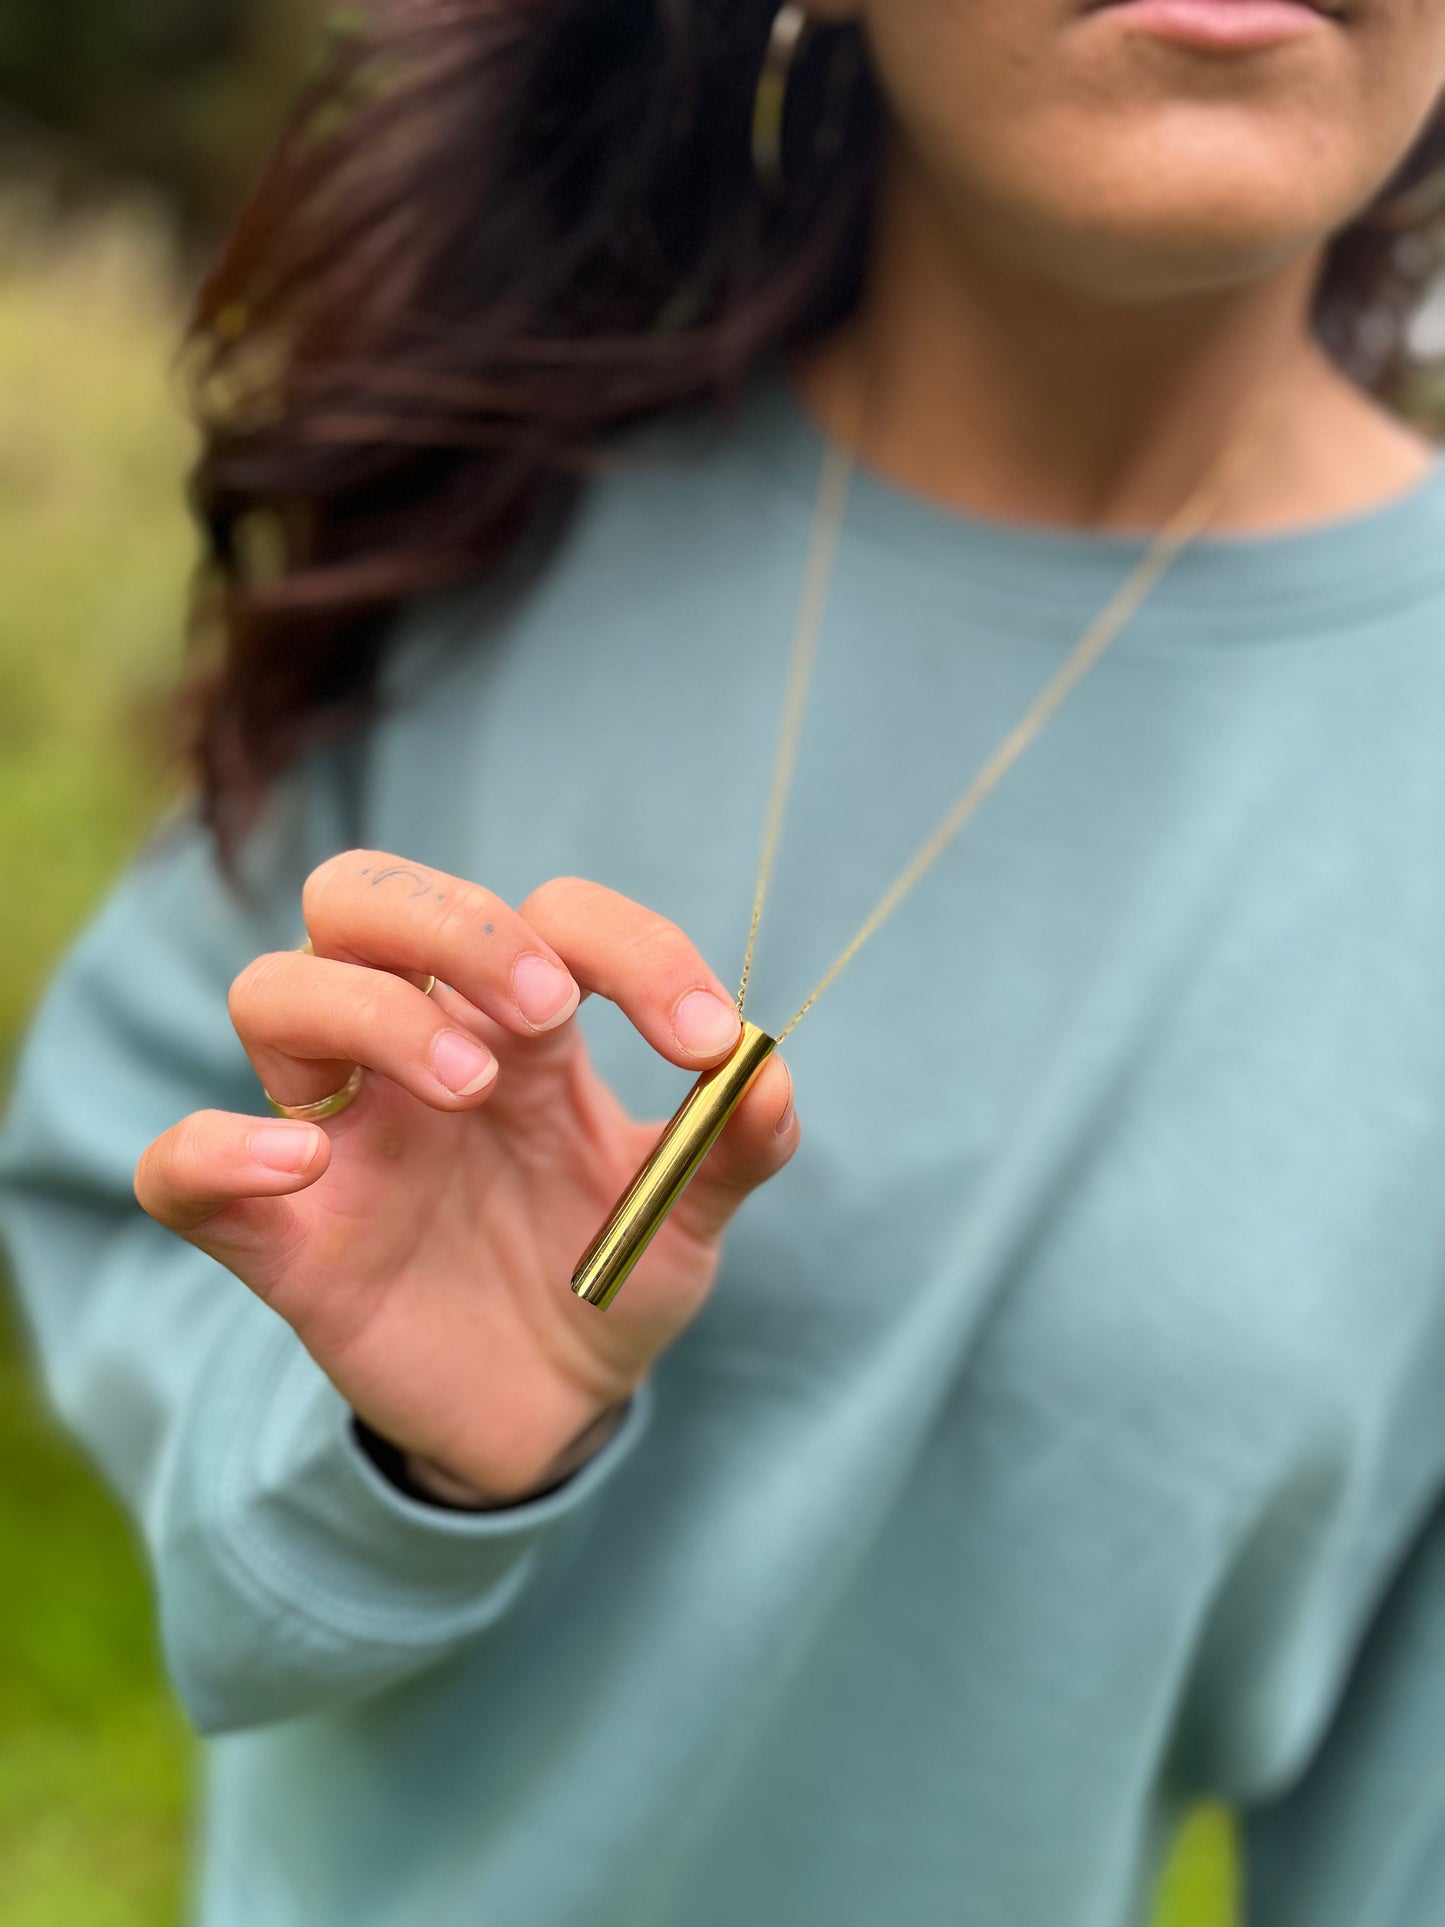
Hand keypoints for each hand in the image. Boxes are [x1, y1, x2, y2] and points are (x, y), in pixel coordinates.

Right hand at [134, 852, 797, 1503]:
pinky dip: (221, 1148)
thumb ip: (733, 1146)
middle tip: (548, 1014)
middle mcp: (415, 1053)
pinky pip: (181, 1167)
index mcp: (520, 1030)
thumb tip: (766, 1072)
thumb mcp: (690, 1219)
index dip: (630, 947)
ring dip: (371, 1013)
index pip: (544, 915)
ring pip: (273, 991)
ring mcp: (338, 1137)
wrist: (548, 1414)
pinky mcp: (279, 1238)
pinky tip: (304, 1166)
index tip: (705, 1036)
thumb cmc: (607, 1279)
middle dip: (457, 926)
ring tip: (467, 1088)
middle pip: (364, 898)